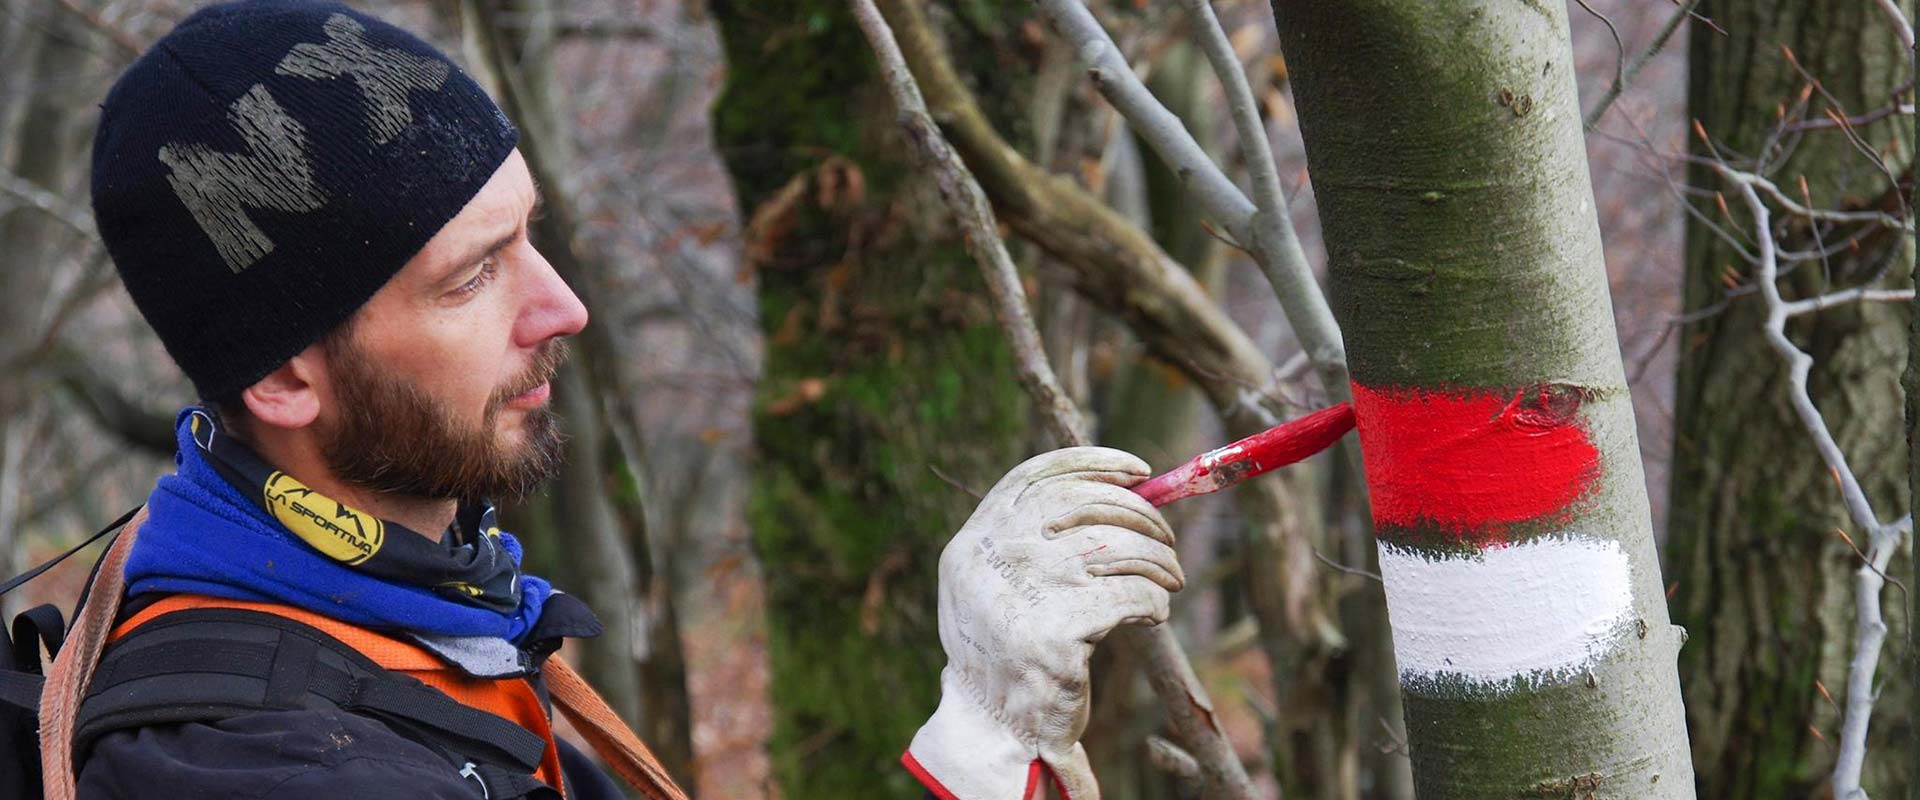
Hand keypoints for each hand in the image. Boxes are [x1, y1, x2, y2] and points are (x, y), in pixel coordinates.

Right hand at [905, 447, 1184, 799]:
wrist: (995, 726)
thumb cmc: (1009, 649)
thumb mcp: (996, 582)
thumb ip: (1034, 537)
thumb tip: (1120, 492)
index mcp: (975, 540)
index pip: (1038, 477)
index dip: (1094, 465)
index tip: (1138, 471)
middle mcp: (994, 558)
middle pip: (1087, 505)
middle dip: (1142, 517)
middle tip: (1166, 539)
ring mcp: (1024, 593)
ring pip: (1118, 547)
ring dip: (1158, 560)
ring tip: (1170, 579)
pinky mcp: (1057, 633)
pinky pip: (1132, 594)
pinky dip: (1154, 599)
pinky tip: (1154, 611)